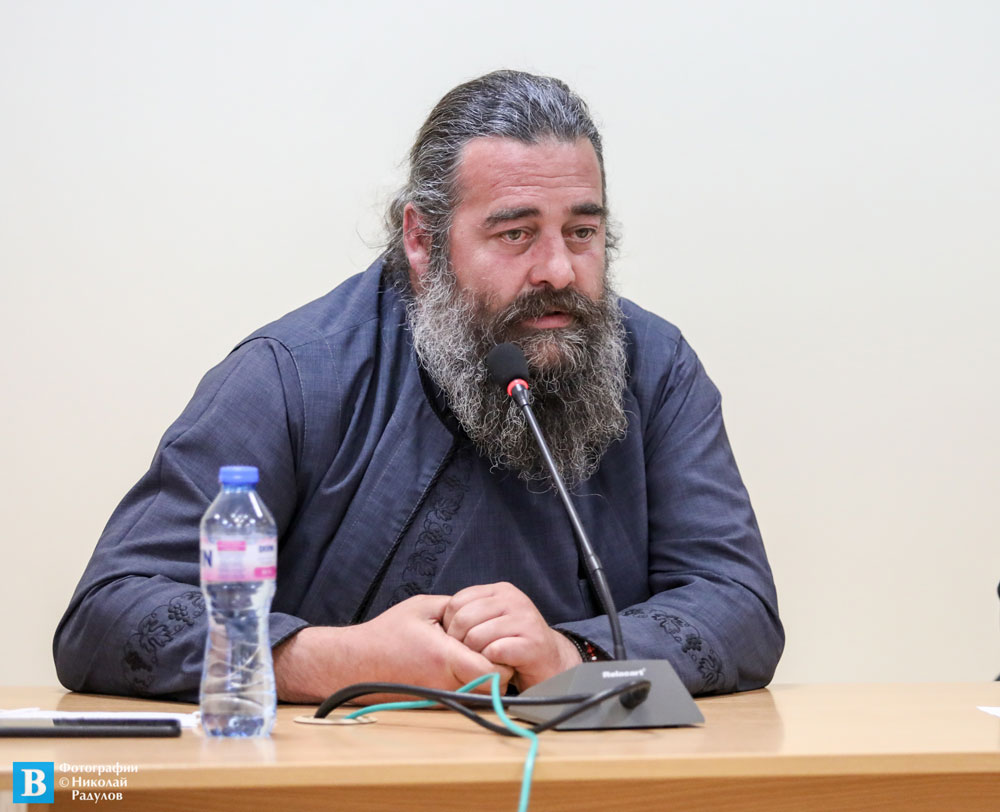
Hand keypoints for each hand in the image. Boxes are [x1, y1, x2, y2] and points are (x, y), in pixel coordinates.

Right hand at [274, 594, 511, 703]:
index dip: (501, 655)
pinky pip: (466, 695)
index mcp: (444, 657)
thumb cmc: (387, 633)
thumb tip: (483, 611)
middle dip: (498, 665)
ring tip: (469, 653)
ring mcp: (441, 697)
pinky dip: (469, 681)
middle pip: (495, 685)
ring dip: (483, 674)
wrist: (356, 664)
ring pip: (482, 692)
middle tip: (486, 646)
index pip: (494, 670)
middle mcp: (446, 683)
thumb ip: (457, 606)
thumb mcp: (423, 607)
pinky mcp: (436, 703)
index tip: (493, 640)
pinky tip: (457, 663)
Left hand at [442, 582, 580, 690]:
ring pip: (476, 637)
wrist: (551, 662)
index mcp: (501, 590)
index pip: (457, 601)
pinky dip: (490, 663)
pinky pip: (494, 652)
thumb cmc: (513, 642)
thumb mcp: (493, 619)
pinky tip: (498, 665)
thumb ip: (471, 613)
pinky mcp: (533, 643)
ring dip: (474, 655)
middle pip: (463, 619)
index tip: (456, 640)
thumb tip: (439, 621)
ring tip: (483, 661)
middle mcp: (514, 600)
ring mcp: (525, 620)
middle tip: (467, 655)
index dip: (449, 624)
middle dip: (458, 642)